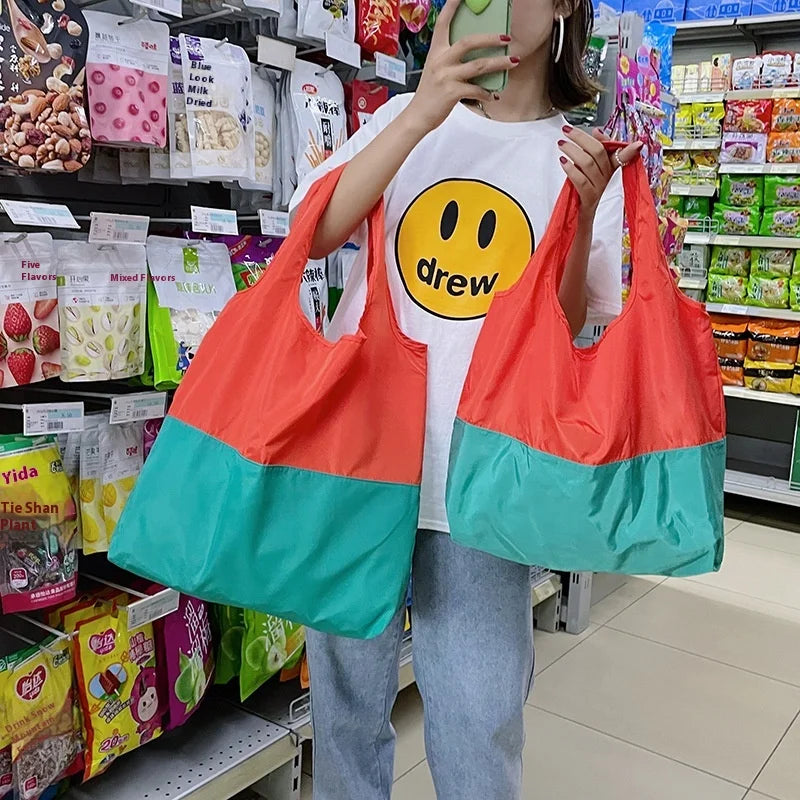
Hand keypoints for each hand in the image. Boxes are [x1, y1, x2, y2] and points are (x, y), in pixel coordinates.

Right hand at [403, 0, 518, 134]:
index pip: (443, 23)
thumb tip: (477, 53)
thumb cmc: (430, 93)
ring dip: (499, 63)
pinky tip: (494, 96)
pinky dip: (488, 94)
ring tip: (513, 61)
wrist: (418, 116)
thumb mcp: (436, 70)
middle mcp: (440, 60)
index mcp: (436, 51)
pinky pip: (476, 90)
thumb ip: (451, 59)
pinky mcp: (452, 93)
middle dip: (491, 38)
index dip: (453, 6)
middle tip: (506, 38)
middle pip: (469, 42)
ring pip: (479, 65)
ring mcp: (446, 76)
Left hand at [558, 125, 643, 219]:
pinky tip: (563, 162)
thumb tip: (597, 131)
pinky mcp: (589, 197)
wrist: (580, 216)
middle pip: (598, 151)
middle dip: (581, 138)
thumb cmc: (585, 189)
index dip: (629, 149)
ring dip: (572, 150)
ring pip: (587, 163)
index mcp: (611, 167)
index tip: (638, 145)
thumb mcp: (591, 167)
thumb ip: (596, 149)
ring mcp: (599, 187)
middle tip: (567, 131)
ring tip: (561, 144)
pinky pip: (581, 180)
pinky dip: (571, 169)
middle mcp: (607, 176)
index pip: (622, 154)